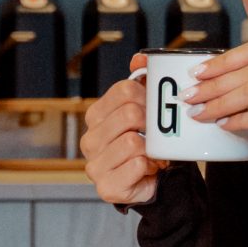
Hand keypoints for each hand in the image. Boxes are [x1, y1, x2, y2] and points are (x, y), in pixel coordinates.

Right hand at [81, 57, 164, 206]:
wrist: (154, 183)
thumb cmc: (150, 144)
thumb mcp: (147, 111)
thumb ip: (142, 82)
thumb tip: (139, 58)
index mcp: (96, 115)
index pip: (124, 90)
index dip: (148, 97)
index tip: (156, 110)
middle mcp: (89, 139)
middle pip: (129, 114)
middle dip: (152, 125)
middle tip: (158, 136)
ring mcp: (94, 165)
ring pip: (133, 142)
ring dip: (152, 150)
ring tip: (153, 156)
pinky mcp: (106, 187)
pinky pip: (136, 165)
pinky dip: (150, 168)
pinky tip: (148, 171)